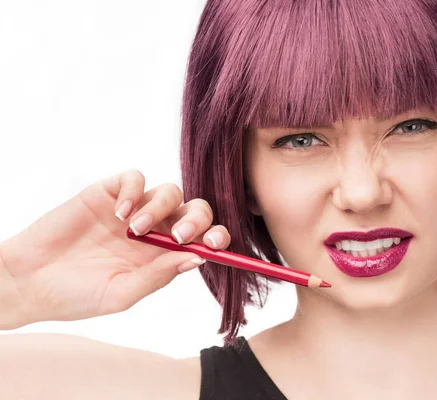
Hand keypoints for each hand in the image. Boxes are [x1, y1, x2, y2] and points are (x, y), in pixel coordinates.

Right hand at [0, 169, 230, 327]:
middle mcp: (154, 232)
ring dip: (160, 207)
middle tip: (180, 235)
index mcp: (163, 257)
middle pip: (194, 210)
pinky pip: (134, 178)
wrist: (28, 281)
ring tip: (133, 229)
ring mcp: (132, 211)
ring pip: (169, 192)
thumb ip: (159, 275)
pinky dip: (133, 190)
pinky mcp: (107, 194)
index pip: (203, 240)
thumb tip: (198, 258)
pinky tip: (118, 212)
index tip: (214, 244)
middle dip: (197, 219)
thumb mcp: (121, 293)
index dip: (216, 237)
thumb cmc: (75, 295)